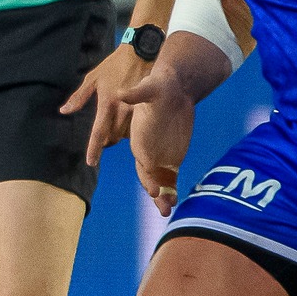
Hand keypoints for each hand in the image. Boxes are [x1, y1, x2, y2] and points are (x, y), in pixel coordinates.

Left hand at [60, 43, 148, 166]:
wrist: (141, 52)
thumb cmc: (114, 64)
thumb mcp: (93, 77)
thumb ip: (79, 97)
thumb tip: (64, 111)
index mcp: (106, 102)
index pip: (98, 132)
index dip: (94, 149)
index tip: (91, 162)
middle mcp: (122, 109)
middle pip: (113, 138)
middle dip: (107, 141)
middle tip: (103, 137)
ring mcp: (137, 109)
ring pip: (126, 134)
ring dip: (119, 135)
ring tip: (117, 126)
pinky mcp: (148, 107)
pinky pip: (138, 126)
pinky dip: (131, 128)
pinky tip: (129, 120)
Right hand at [123, 69, 194, 215]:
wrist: (172, 88)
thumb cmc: (158, 85)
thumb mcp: (148, 87)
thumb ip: (136, 93)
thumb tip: (121, 94)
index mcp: (139, 139)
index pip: (141, 161)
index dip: (148, 176)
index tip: (155, 189)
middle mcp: (146, 150)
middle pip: (148, 176)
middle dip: (155, 192)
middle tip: (164, 207)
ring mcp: (158, 156)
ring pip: (159, 181)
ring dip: (163, 196)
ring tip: (168, 210)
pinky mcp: (170, 157)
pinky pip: (169, 177)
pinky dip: (171, 189)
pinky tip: (175, 201)